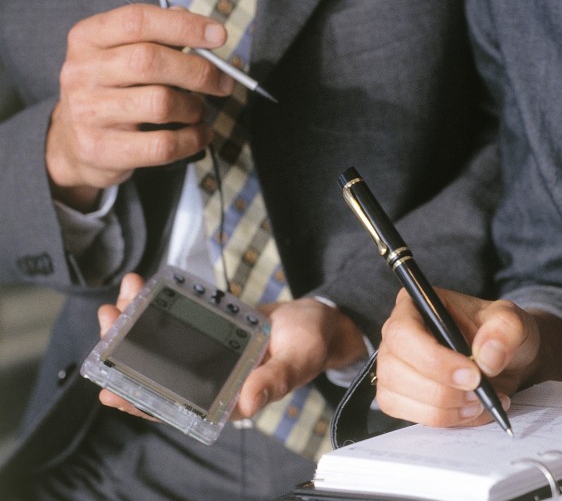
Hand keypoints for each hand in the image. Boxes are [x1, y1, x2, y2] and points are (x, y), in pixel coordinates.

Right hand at [47, 4, 235, 211]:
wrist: (73, 144)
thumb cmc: (110, 93)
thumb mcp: (120, 57)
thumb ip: (158, 41)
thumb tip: (204, 32)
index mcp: (87, 39)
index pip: (137, 21)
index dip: (183, 26)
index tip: (218, 35)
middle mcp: (82, 72)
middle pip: (150, 61)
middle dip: (199, 71)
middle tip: (223, 82)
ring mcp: (88, 112)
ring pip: (160, 104)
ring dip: (194, 108)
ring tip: (199, 110)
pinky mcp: (101, 149)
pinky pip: (162, 145)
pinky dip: (192, 139)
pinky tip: (199, 134)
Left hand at [97, 274, 368, 420]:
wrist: (320, 321)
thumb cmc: (312, 345)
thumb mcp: (297, 360)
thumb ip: (274, 381)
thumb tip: (247, 403)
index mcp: (228, 398)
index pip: (175, 408)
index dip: (140, 402)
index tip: (109, 391)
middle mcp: (211, 379)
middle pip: (156, 372)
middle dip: (125, 350)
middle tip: (109, 319)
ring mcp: (207, 354)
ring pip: (160, 345)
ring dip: (135, 322)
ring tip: (123, 294)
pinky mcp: (209, 331)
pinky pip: (175, 321)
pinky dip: (156, 305)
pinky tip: (143, 287)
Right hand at [374, 288, 561, 427]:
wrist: (507, 361)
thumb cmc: (501, 334)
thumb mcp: (514, 321)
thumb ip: (505, 329)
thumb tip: (486, 356)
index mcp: (415, 305)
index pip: (402, 333)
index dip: (433, 360)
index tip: (472, 375)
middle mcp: (396, 337)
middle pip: (394, 370)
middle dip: (441, 391)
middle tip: (480, 394)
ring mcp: (394, 369)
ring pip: (398, 399)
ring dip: (443, 410)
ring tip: (481, 402)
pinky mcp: (401, 398)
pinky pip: (411, 417)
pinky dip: (446, 420)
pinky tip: (472, 411)